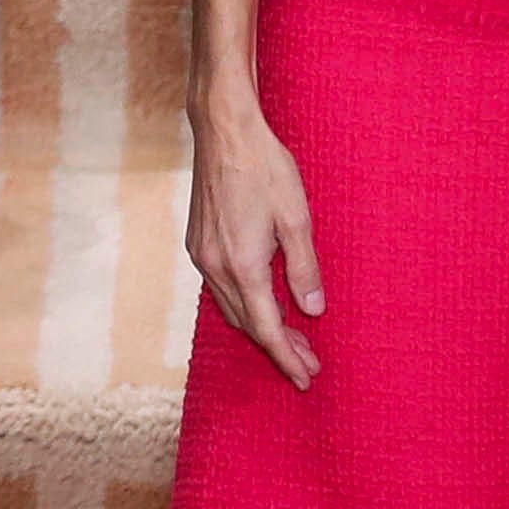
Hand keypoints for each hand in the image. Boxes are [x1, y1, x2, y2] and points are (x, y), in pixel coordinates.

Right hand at [186, 83, 324, 388]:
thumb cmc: (265, 168)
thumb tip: (312, 310)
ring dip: (259, 326)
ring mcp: (201, 253)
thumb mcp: (297, 218)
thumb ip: (304, 268)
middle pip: (246, 323)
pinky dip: (243, 304)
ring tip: (290, 337)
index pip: (266, 327)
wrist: (224, 130)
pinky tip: (261, 301)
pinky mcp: (197, 240)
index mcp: (243, 264)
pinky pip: (220, 287)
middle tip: (308, 362)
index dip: (287, 357)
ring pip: (230, 307)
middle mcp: (215, 265)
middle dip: (277, 346)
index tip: (306, 378)